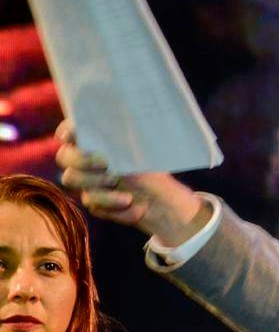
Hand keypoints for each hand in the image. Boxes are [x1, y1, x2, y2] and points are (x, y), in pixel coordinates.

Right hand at [55, 120, 209, 244]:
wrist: (161, 200)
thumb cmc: (149, 169)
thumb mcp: (136, 151)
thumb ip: (116, 139)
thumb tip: (106, 129)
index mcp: (94, 142)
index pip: (69, 131)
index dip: (66, 131)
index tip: (70, 135)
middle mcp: (84, 160)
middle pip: (64, 156)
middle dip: (83, 160)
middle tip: (105, 163)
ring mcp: (85, 182)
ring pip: (72, 178)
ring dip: (97, 181)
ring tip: (117, 181)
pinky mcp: (92, 202)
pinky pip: (90, 200)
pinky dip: (111, 201)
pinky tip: (128, 200)